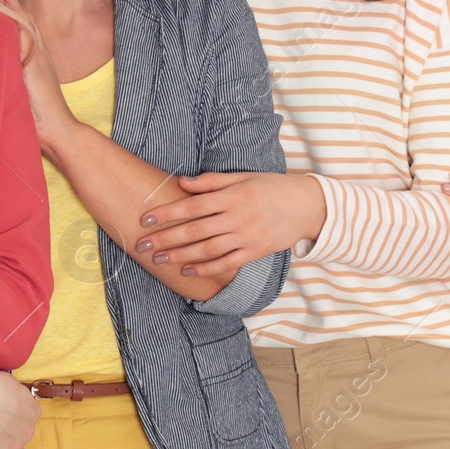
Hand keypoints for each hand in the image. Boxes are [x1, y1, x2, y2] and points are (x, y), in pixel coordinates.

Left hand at [0, 0, 75, 156]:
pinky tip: (7, 8)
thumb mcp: (21, 94)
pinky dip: (17, 21)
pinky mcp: (36, 67)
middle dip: (4, 1)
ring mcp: (39, 59)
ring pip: (24, 24)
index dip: (6, 11)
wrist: (59, 132)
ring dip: (8, 5)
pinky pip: (26, 37)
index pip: (19, 29)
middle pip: (22, 20)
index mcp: (35, 60)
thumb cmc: (39, 118)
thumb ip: (11, 79)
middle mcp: (39, 55)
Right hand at [0, 369, 39, 448]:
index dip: (19, 416)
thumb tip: (6, 392)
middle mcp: (27, 430)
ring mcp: (13, 448)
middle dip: (17, 435)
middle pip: (26, 436)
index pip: (30, 416)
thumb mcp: (8, 381)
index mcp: (32, 410)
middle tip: (1, 430)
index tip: (9, 414)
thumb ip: (11, 392)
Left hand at [135, 172, 325, 277]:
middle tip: (142, 244)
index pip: (193, 205)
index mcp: (233, 195)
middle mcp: (238, 217)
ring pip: (207, 250)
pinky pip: (226, 263)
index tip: (146, 218)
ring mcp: (247, 237)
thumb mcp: (243, 177)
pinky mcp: (255, 252)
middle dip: (166, 238)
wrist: (307, 206)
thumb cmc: (271, 187)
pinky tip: (187, 270)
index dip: (168, 212)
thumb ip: (211, 181)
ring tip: (158, 260)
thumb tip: (181, 182)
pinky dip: (205, 269)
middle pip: (196, 230)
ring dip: (180, 255)